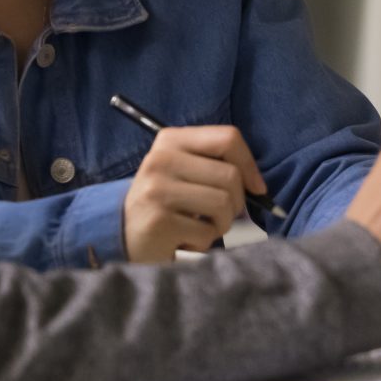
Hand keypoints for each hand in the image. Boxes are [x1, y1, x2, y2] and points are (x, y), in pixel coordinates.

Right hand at [123, 126, 268, 263]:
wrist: (122, 235)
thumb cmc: (166, 204)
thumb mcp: (185, 172)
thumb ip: (216, 166)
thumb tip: (258, 186)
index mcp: (170, 140)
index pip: (228, 138)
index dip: (250, 165)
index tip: (256, 189)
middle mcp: (160, 159)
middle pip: (230, 175)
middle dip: (235, 203)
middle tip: (217, 217)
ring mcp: (157, 190)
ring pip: (223, 204)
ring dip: (220, 225)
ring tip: (199, 228)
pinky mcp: (158, 221)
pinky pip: (207, 232)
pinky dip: (203, 243)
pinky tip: (183, 242)